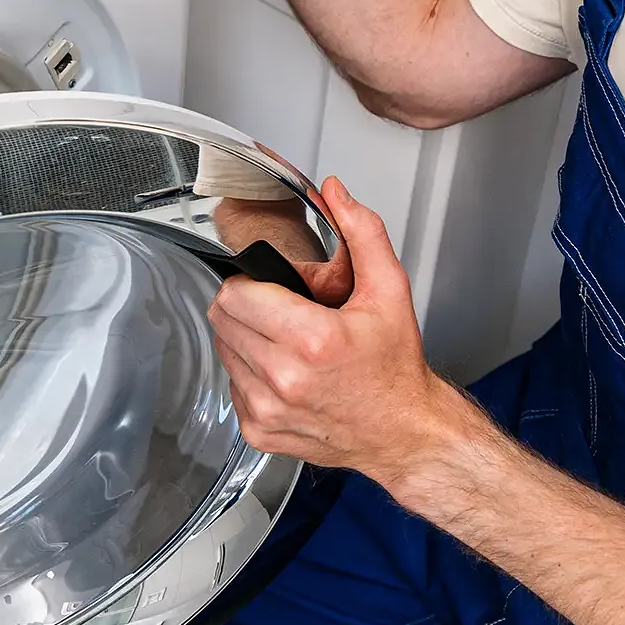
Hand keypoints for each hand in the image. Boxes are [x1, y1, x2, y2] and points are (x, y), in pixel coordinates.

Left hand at [207, 178, 460, 483]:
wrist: (402, 431)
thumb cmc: (394, 367)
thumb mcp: (389, 291)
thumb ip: (362, 233)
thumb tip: (334, 193)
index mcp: (313, 341)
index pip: (237, 294)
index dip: (252, 281)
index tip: (275, 287)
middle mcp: (284, 379)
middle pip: (222, 318)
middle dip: (246, 305)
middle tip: (280, 309)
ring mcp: (267, 409)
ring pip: (223, 349)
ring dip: (245, 338)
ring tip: (285, 341)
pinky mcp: (257, 430)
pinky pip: (231, 384)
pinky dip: (250, 373)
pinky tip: (284, 371)